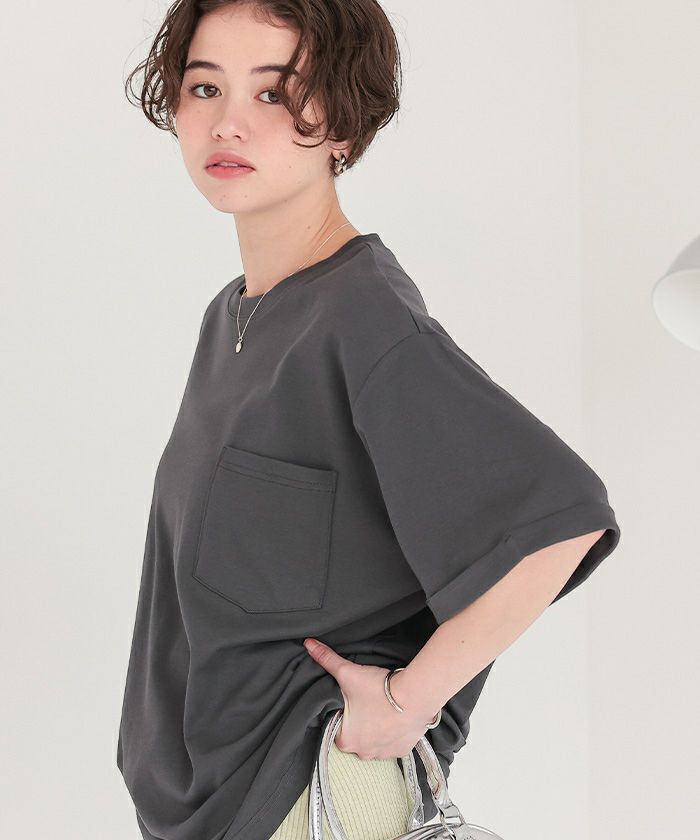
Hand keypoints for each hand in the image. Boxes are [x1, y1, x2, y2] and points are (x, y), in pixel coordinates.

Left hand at [303, 637, 436, 759]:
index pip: (335, 726)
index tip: (351, 699)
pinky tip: (394, 715)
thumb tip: (308, 644)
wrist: (415, 695)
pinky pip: (392, 742)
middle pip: (355, 734)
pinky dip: (392, 731)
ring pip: (374, 740)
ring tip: (381, 706)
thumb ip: (326, 659)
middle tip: (366, 700)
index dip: (342, 711)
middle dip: (359, 720)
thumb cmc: (379, 688)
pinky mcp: (402, 750)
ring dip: (376, 727)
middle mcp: (362, 753)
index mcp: (345, 740)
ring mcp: (384, 754)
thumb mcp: (348, 672)